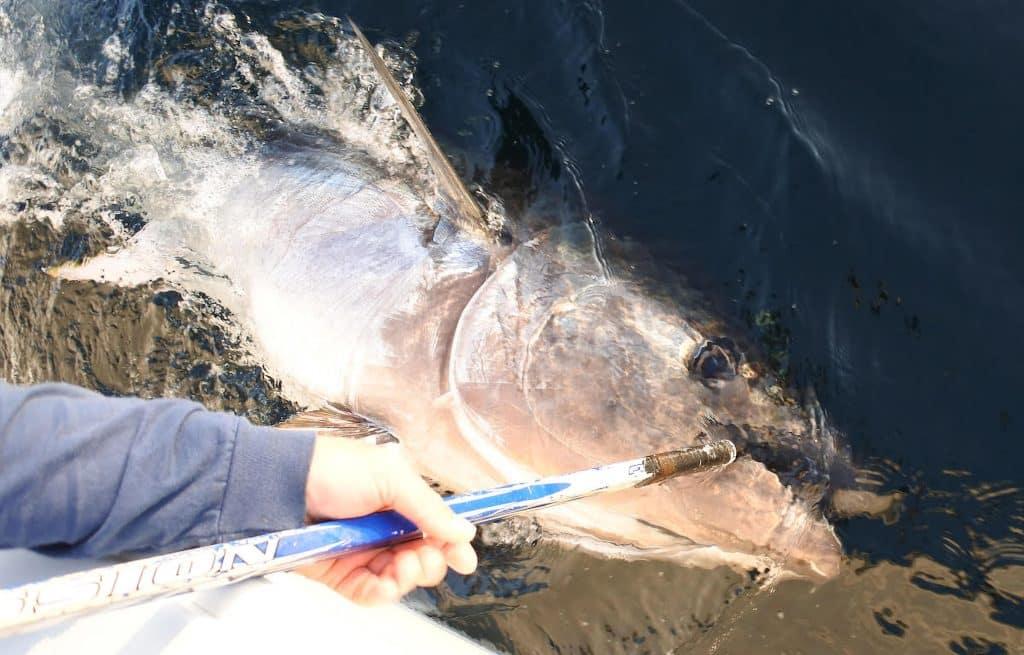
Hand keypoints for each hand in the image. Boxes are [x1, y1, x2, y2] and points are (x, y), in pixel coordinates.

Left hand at [297, 436, 477, 604]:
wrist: (282, 486)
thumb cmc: (332, 468)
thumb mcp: (392, 477)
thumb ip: (430, 508)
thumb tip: (463, 530)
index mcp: (402, 500)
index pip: (437, 528)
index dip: (453, 545)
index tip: (464, 559)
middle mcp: (386, 528)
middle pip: (424, 558)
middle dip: (431, 561)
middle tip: (425, 556)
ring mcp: (365, 552)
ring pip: (401, 579)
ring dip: (408, 577)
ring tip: (402, 566)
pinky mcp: (342, 573)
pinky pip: (370, 593)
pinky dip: (382, 593)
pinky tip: (385, 584)